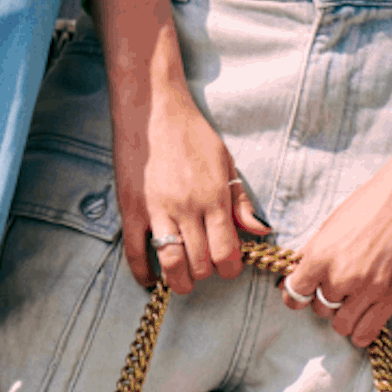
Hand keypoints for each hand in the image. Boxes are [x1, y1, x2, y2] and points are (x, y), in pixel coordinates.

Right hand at [94, 0, 264, 290]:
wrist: (152, 109)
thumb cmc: (191, 132)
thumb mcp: (225, 162)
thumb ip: (240, 200)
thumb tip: (260, 230)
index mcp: (214, 197)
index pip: (227, 252)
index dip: (230, 269)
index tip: (227, 267)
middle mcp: (188, 208)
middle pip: (201, 262)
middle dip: (206, 273)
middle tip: (204, 268)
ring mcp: (157, 210)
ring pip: (171, 263)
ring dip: (179, 281)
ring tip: (181, 282)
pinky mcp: (132, 208)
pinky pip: (135, 251)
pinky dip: (142, 273)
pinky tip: (149, 280)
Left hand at [279, 132, 391, 347]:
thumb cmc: (374, 200)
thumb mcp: (333, 222)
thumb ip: (315, 251)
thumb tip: (298, 272)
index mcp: (321, 254)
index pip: (294, 293)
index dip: (296, 294)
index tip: (302, 292)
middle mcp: (341, 276)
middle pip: (319, 309)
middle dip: (325, 300)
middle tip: (337, 287)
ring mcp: (369, 289)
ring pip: (341, 326)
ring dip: (343, 316)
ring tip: (352, 300)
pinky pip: (366, 333)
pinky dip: (361, 331)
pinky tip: (364, 317)